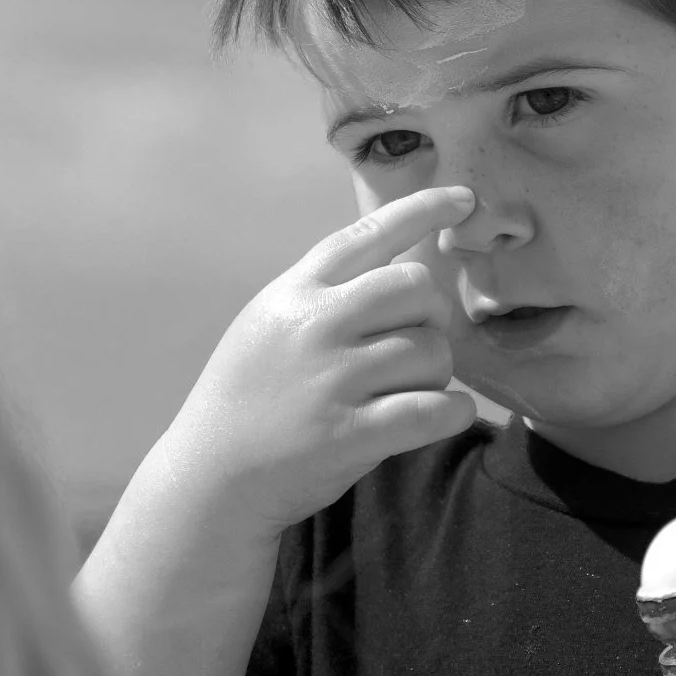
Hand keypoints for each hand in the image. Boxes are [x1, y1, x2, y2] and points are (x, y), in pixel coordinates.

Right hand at [162, 186, 479, 537]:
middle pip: (416, 287)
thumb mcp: (270, 322)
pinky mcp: (350, 433)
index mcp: (296, 290)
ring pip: (431, 350)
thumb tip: (400, 268)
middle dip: (431, 314)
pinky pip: (433, 409)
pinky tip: (441, 414)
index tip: (465, 199)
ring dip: (436, 372)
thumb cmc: (249, 396)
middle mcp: (315, 323)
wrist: (210, 476)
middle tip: (415, 345)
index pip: (368, 232)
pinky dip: (450, 411)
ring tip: (408, 390)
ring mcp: (333, 378)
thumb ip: (323, 291)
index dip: (423, 209)